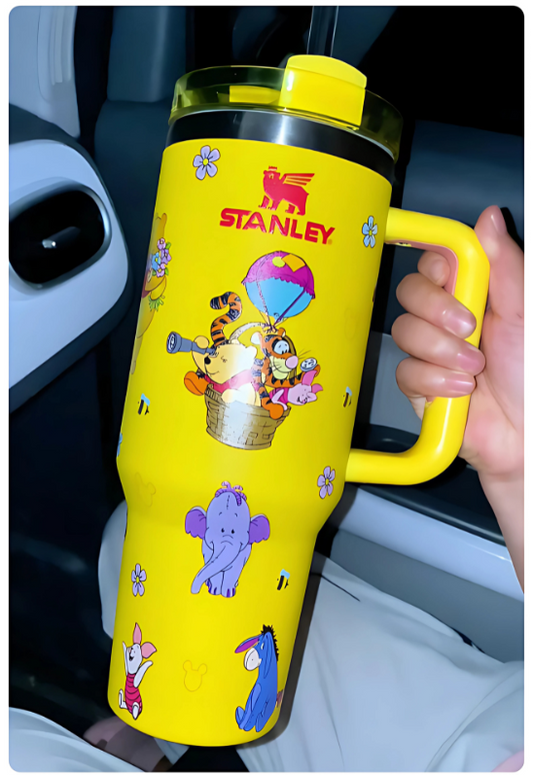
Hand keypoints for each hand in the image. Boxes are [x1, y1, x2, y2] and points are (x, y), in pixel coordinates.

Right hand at [392, 205, 522, 481]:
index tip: (450, 274)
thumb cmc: (530, 373)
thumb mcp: (524, 314)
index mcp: (473, 294)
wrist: (524, 435)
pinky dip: (435, 380)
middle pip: (410, 291)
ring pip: (404, 331)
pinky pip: (406, 372)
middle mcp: (446, 319)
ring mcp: (429, 352)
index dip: (434, 264)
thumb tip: (487, 217)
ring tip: (475, 368)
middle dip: (436, 309)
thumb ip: (504, 266)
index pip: (434, 261)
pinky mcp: (417, 385)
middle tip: (469, 327)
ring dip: (441, 350)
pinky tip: (462, 390)